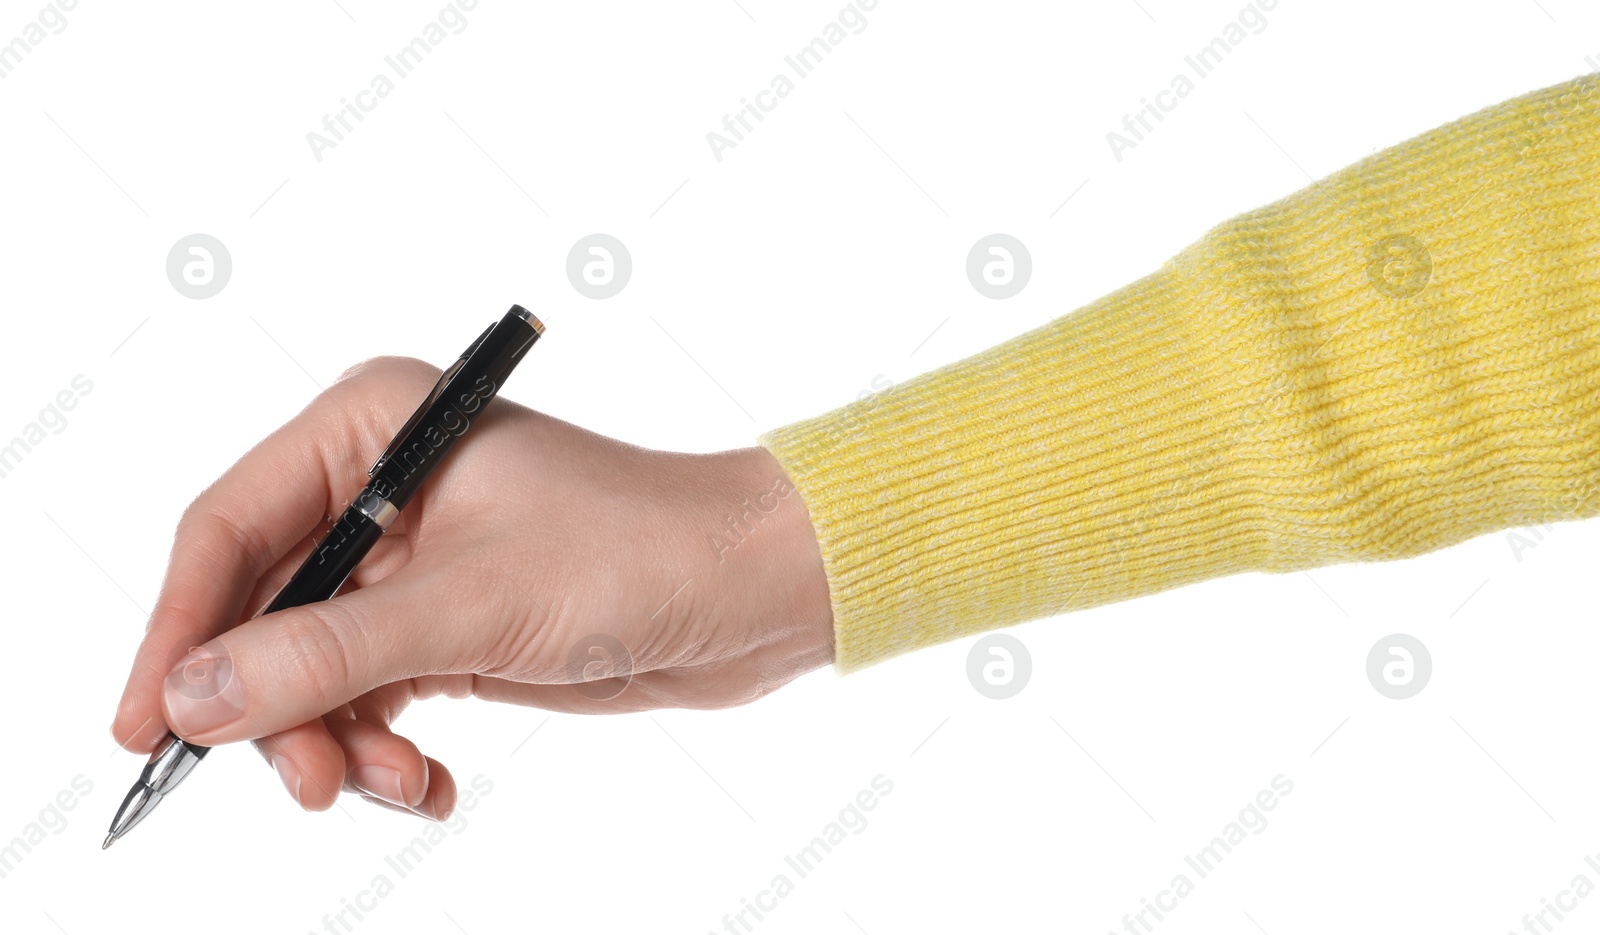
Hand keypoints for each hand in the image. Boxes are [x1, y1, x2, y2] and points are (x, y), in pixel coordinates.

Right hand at [110, 356, 834, 818]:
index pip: (228, 527)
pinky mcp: (445, 622)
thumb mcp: (472, 607)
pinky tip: (424, 785)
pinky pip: (369, 696)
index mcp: (371, 426)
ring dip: (336, 741)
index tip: (146, 725)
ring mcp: (411, 561)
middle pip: (262, 611)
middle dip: (276, 707)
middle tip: (303, 784)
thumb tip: (192, 698)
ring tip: (392, 784)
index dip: (178, 630)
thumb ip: (329, 653)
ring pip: (311, 668)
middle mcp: (378, 486)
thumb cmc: (636, 552)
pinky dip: (381, 749)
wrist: (749, 593)